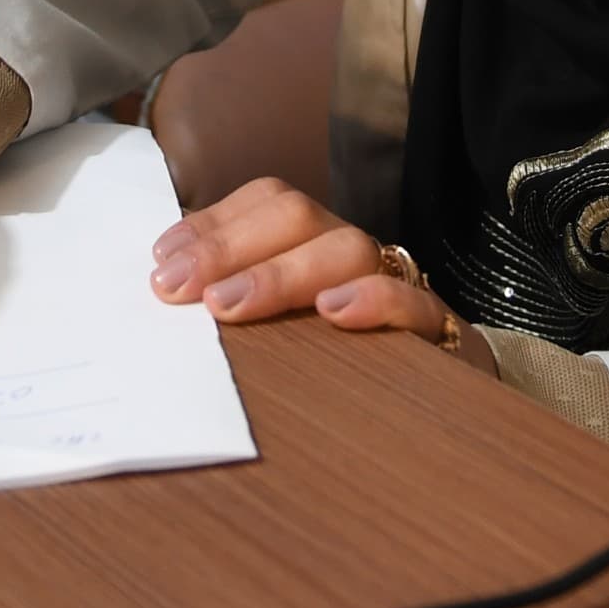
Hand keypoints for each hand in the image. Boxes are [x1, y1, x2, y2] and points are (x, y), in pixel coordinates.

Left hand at [145, 177, 496, 376]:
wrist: (446, 405)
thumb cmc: (344, 361)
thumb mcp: (282, 328)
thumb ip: (234, 302)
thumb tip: (165, 292)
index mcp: (313, 243)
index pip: (266, 202)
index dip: (213, 223)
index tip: (162, 260)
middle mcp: (350, 252)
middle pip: (296, 216)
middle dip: (228, 246)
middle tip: (177, 289)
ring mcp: (397, 283)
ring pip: (347, 248)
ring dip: (282, 273)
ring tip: (229, 305)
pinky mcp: (437, 328)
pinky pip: (414, 300)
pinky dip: (375, 300)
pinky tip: (333, 314)